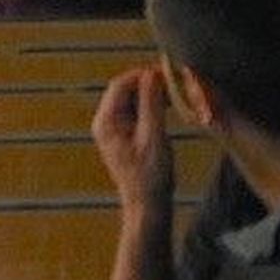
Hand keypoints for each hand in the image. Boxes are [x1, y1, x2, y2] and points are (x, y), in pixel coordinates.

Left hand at [92, 65, 174, 212]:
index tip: (167, 73)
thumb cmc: (150, 175)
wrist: (147, 205)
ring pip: (132, 99)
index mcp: (107, 121)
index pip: (121, 83)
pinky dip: (151, 106)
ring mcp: (114, 129)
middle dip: (149, 83)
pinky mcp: (124, 135)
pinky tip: (169, 109)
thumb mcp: (154, 136)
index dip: (143, 74)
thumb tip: (151, 74)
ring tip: (175, 95)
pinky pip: (136, 111)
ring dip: (152, 94)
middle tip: (174, 83)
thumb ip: (152, 104)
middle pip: (125, 89)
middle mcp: (105, 122)